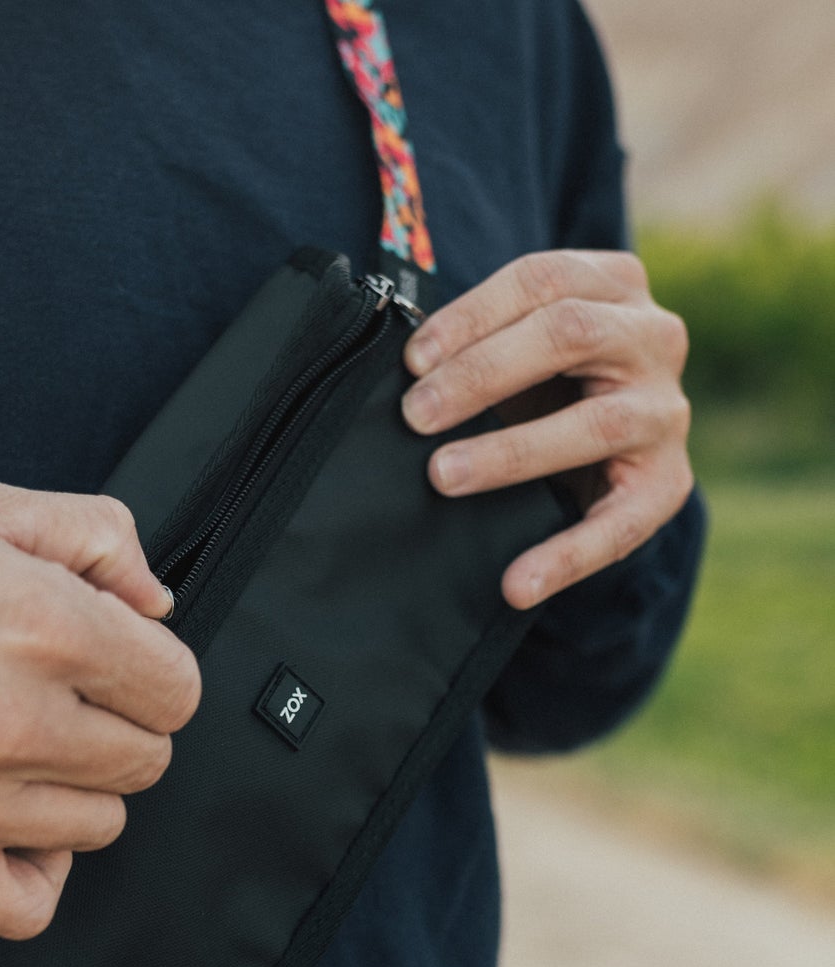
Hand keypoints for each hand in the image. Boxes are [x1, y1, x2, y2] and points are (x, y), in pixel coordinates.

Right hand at [0, 469, 199, 939]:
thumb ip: (98, 538)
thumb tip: (155, 604)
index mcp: (45, 625)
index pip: (177, 691)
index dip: (149, 666)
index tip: (111, 656)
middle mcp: (13, 724)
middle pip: (146, 761)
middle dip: (116, 719)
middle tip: (56, 690)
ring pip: (98, 825)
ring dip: (74, 785)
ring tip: (13, 743)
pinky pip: (26, 906)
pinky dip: (33, 867)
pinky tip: (7, 819)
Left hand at [400, 249, 694, 608]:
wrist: (615, 443)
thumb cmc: (544, 380)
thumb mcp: (517, 345)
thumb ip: (477, 342)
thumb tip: (401, 368)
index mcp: (614, 285)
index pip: (543, 279)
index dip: (472, 315)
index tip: (412, 359)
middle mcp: (653, 337)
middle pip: (570, 333)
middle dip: (482, 373)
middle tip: (415, 415)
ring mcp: (667, 412)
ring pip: (597, 423)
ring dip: (512, 452)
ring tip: (443, 476)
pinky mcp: (668, 485)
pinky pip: (620, 525)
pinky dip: (564, 557)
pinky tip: (517, 585)